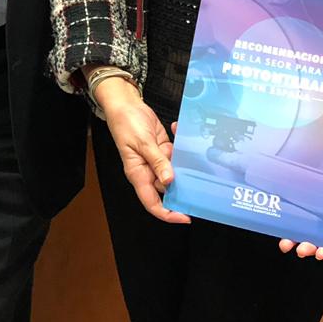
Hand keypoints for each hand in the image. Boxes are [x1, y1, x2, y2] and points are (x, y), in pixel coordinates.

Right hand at [95, 79, 188, 224]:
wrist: (125, 104)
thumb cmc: (126, 124)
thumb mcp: (143, 143)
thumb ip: (157, 162)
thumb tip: (169, 181)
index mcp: (138, 174)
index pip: (152, 203)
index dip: (168, 214)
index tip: (185, 216)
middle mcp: (147, 170)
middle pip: (167, 188)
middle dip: (183, 184)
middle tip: (197, 178)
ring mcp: (155, 160)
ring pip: (175, 170)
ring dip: (182, 161)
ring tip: (184, 148)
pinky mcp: (162, 150)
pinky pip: (175, 154)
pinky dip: (179, 144)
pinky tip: (176, 130)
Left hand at [278, 142, 322, 259]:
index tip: (322, 253)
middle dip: (312, 244)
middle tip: (300, 249)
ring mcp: (319, 195)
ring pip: (309, 222)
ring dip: (298, 235)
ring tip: (287, 243)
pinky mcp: (305, 184)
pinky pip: (297, 202)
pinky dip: (290, 215)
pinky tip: (281, 222)